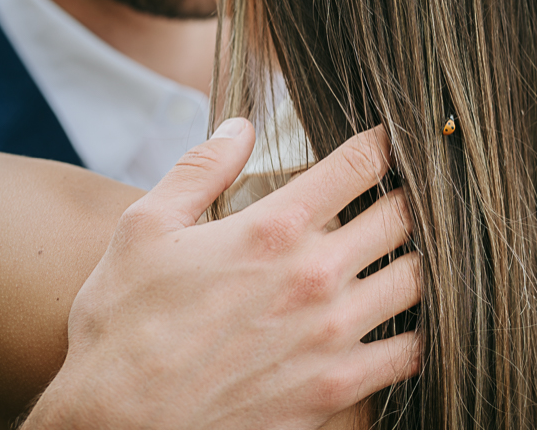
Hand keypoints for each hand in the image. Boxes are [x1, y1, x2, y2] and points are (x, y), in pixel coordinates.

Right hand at [22, 120, 418, 428]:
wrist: (115, 424)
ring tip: (411, 247)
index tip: (390, 137)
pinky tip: (403, 319)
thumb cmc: (123, 322)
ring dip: (421, 257)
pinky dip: (418, 331)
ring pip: (417, 281)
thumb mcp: (145, 226)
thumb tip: (240, 127)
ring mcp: (330, 338)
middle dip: (411, 194)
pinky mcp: (334, 392)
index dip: (384, 142)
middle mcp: (314, 277)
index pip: (358, 165)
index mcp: (273, 229)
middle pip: (401, 216)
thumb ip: (201, 168)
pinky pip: (408, 356)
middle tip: (410, 187)